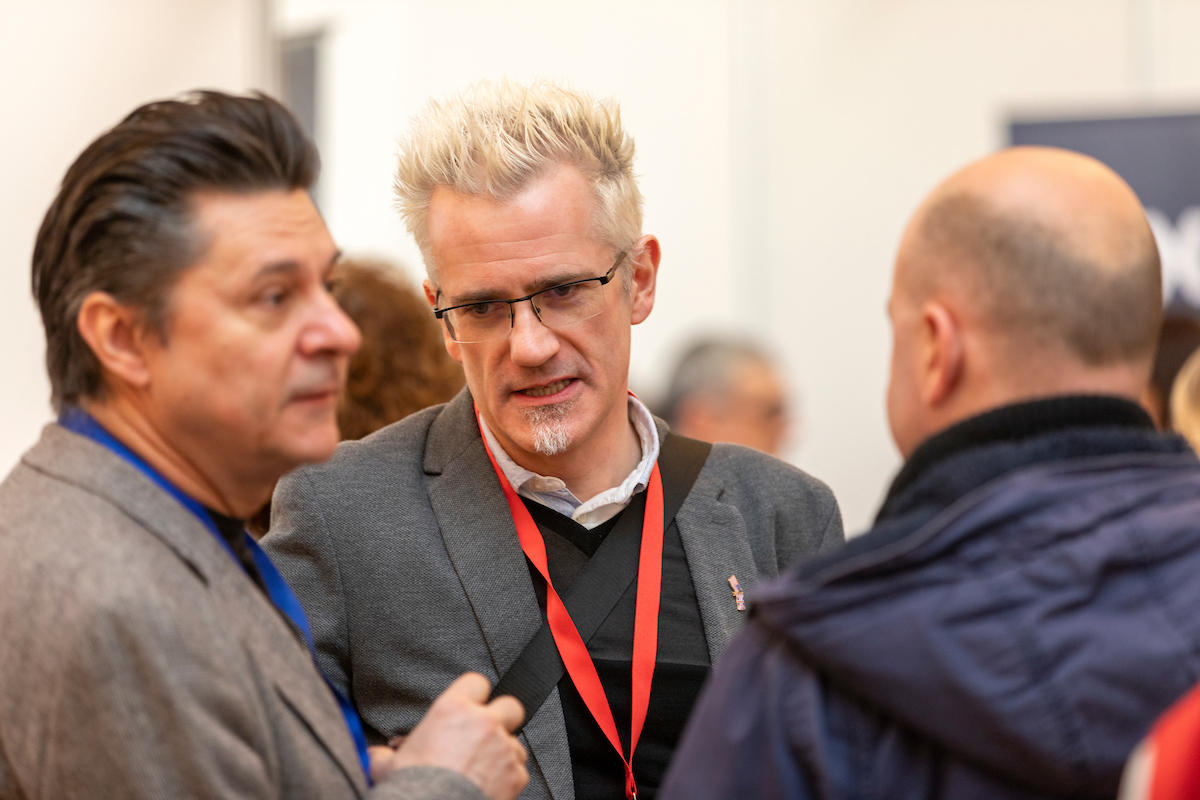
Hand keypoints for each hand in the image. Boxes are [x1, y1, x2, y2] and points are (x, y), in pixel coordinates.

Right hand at [373, 673, 527, 799]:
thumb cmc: (414, 789)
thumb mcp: (389, 764)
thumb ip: (387, 753)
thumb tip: (375, 757)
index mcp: (453, 710)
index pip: (476, 681)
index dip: (474, 694)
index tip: (471, 705)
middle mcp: (483, 723)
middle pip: (510, 705)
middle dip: (501, 719)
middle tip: (486, 734)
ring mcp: (503, 747)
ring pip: (515, 742)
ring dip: (503, 752)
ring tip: (483, 768)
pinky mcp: (515, 773)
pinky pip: (519, 769)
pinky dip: (509, 777)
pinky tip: (490, 784)